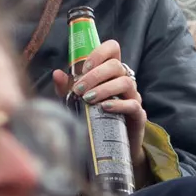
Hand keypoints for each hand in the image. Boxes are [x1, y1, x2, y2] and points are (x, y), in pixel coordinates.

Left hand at [52, 39, 146, 169]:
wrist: (110, 146)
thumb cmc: (93, 118)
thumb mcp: (75, 102)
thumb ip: (66, 88)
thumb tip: (57, 74)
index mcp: (111, 73)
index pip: (113, 49)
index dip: (100, 53)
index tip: (84, 67)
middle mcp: (124, 80)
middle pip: (116, 65)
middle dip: (95, 75)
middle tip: (79, 89)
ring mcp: (133, 97)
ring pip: (125, 82)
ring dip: (104, 89)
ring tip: (88, 99)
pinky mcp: (138, 114)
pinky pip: (132, 104)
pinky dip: (118, 105)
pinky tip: (104, 108)